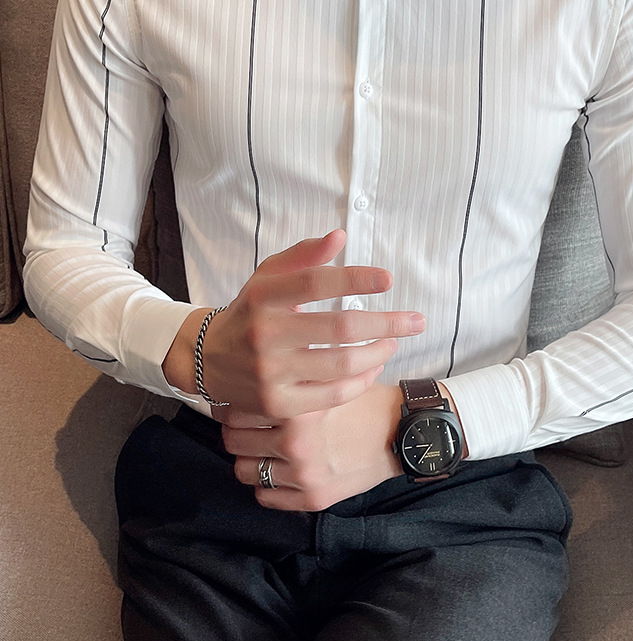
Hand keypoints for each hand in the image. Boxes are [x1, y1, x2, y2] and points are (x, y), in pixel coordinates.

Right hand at [162, 229, 424, 421]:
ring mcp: (271, 373)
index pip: (316, 283)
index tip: (388, 279)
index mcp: (264, 296)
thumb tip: (340, 236)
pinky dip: (361, 381)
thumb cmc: (250, 311)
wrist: (208, 359)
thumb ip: (302, 255)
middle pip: (339, 328)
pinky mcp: (278, 403)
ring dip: (379, 353)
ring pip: (342, 365)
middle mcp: (265, 334)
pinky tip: (374, 367)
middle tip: (416, 321)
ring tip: (395, 343)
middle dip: (387, 324)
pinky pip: (332, 395)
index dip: (356, 279)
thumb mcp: (267, 277)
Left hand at [222, 383, 403, 510]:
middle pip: (234, 440)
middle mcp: (297, 443)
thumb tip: (251, 374)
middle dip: (237, 432)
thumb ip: (293, 380)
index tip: (237, 404)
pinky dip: (267, 485)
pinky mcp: (313, 498)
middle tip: (246, 428)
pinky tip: (279, 471)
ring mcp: (304, 474)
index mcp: (299, 409)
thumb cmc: (365, 403)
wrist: (402, 434)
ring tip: (261, 450)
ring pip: (244, 470)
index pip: (239, 410)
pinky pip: (265, 496)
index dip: (234, 405)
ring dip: (249, 459)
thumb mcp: (330, 380)